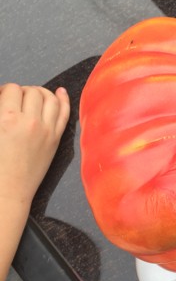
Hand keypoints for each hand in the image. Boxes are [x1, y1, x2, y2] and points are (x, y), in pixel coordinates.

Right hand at [0, 84, 69, 206]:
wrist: (8, 190)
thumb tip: (2, 98)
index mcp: (7, 119)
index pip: (12, 89)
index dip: (5, 90)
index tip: (2, 96)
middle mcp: (30, 122)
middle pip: (32, 91)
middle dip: (23, 91)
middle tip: (16, 99)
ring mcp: (47, 131)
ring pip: (50, 99)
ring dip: (42, 92)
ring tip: (34, 95)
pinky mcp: (56, 140)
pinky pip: (64, 114)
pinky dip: (64, 100)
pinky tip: (61, 92)